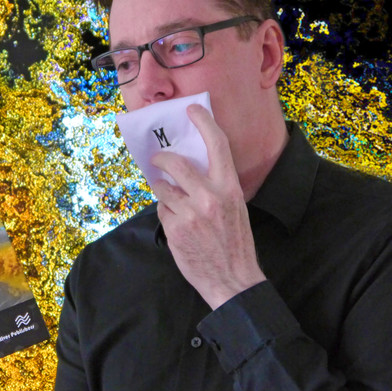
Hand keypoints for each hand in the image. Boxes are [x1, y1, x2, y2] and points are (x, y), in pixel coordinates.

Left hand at [151, 104, 265, 309]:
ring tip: (172, 201)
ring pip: (162, 188)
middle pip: (175, 163)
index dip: (203, 122)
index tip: (191, 110)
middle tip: (157, 159)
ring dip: (162, 191)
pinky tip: (178, 226)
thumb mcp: (235, 207)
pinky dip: (166, 214)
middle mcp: (210, 197)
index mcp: (230, 188)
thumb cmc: (235, 243)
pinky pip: (161, 211)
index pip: (217, 145)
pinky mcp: (175, 230)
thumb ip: (215, 186)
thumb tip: (189, 168)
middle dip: (161, 158)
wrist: (233, 280)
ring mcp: (190, 213)